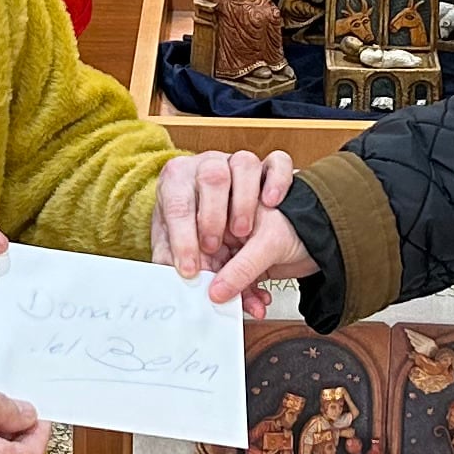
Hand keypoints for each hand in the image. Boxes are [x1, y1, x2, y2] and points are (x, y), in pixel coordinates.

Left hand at [153, 151, 295, 311]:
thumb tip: (175, 291)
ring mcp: (240, 166)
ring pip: (244, 163)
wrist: (248, 231)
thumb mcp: (195, 257)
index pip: (176, 205)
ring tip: (243, 232)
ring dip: (243, 200)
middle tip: (213, 248)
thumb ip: (188, 271)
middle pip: (211, 175)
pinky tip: (272, 202)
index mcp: (179, 185)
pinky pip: (278, 163)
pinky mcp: (270, 170)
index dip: (181, 240)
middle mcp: (208, 169)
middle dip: (211, 217)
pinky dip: (277, 180)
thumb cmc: (210, 239)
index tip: (190, 270)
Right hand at [199, 184, 318, 309]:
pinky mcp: (251, 264)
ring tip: (252, 305)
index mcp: (227, 210)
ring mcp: (240, 247)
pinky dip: (249, 296)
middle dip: (219, 285)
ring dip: (238, 294)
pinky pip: (242, 284)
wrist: (331, 234)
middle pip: (211, 262)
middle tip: (225, 300)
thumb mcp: (268, 244)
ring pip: (226, 277)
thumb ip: (241, 269)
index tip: (201, 286)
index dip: (200, 264)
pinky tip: (259, 302)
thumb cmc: (303, 221)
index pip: (202, 240)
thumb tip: (216, 291)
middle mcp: (229, 228)